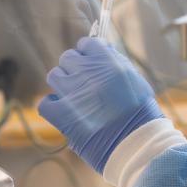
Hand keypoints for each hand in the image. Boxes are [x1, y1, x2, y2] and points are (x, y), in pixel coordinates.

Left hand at [38, 37, 162, 172]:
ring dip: (63, 83)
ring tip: (74, 96)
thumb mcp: (135, 79)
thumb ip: (116, 63)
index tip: (91, 60)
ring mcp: (71, 93)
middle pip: (68, 58)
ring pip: (54, 75)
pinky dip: (52, 106)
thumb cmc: (141, 113)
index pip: (87, 43)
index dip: (89, 52)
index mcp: (107, 61)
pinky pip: (45, 103)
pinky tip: (63, 111)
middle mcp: (86, 73)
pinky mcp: (61, 114)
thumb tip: (103, 52)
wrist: (135, 142)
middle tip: (84, 81)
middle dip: (75, 67)